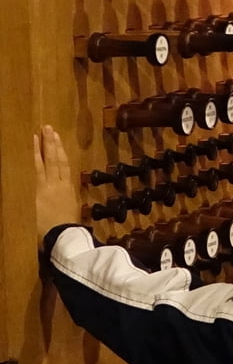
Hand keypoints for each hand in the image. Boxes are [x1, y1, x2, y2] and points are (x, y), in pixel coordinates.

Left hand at [34, 125, 79, 246]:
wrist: (64, 236)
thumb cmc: (68, 230)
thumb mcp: (70, 215)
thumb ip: (66, 206)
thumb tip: (66, 205)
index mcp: (68, 189)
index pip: (64, 166)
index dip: (61, 152)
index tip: (58, 139)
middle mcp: (59, 184)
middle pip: (56, 160)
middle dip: (53, 143)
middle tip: (49, 127)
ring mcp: (48, 185)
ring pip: (47, 161)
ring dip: (45, 145)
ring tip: (42, 131)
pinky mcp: (39, 189)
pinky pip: (37, 168)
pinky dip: (36, 155)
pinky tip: (33, 145)